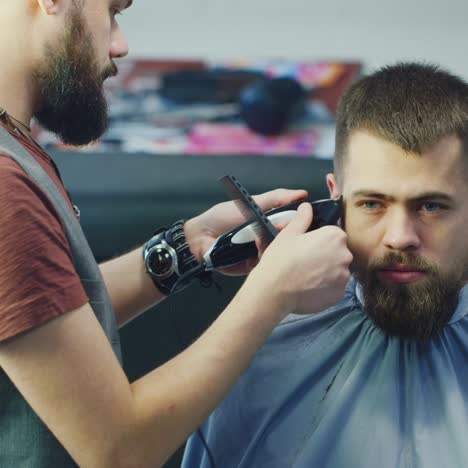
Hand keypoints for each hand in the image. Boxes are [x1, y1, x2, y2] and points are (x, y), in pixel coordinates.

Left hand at [184, 188, 307, 274]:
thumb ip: (276, 198)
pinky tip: (257, 245)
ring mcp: (261, 252)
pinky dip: (264, 253)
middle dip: (289, 232)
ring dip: (275, 242)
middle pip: (289, 238)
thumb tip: (301, 194)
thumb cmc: (222, 218)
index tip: (306, 215)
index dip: (300, 220)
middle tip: (285, 226)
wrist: (200, 237)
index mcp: (269, 223)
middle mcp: (267, 238)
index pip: (293, 223)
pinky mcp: (254, 266)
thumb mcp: (251, 203)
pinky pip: (266, 262)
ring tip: (268, 234)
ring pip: (279, 251)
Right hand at [251, 203, 352, 315]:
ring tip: (306, 276)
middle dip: (325, 256)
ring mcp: (343, 276)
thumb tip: (307, 207)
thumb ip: (302, 218)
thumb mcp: (288, 234)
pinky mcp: (339, 294)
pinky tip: (309, 287)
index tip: (308, 246)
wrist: (274, 290)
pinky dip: (325, 288)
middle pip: (338, 253)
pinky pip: (334, 288)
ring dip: (326, 272)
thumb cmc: (280, 259)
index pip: (334, 235)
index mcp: (334, 236)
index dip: (320, 240)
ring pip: (337, 271)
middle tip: (305, 261)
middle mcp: (345, 255)